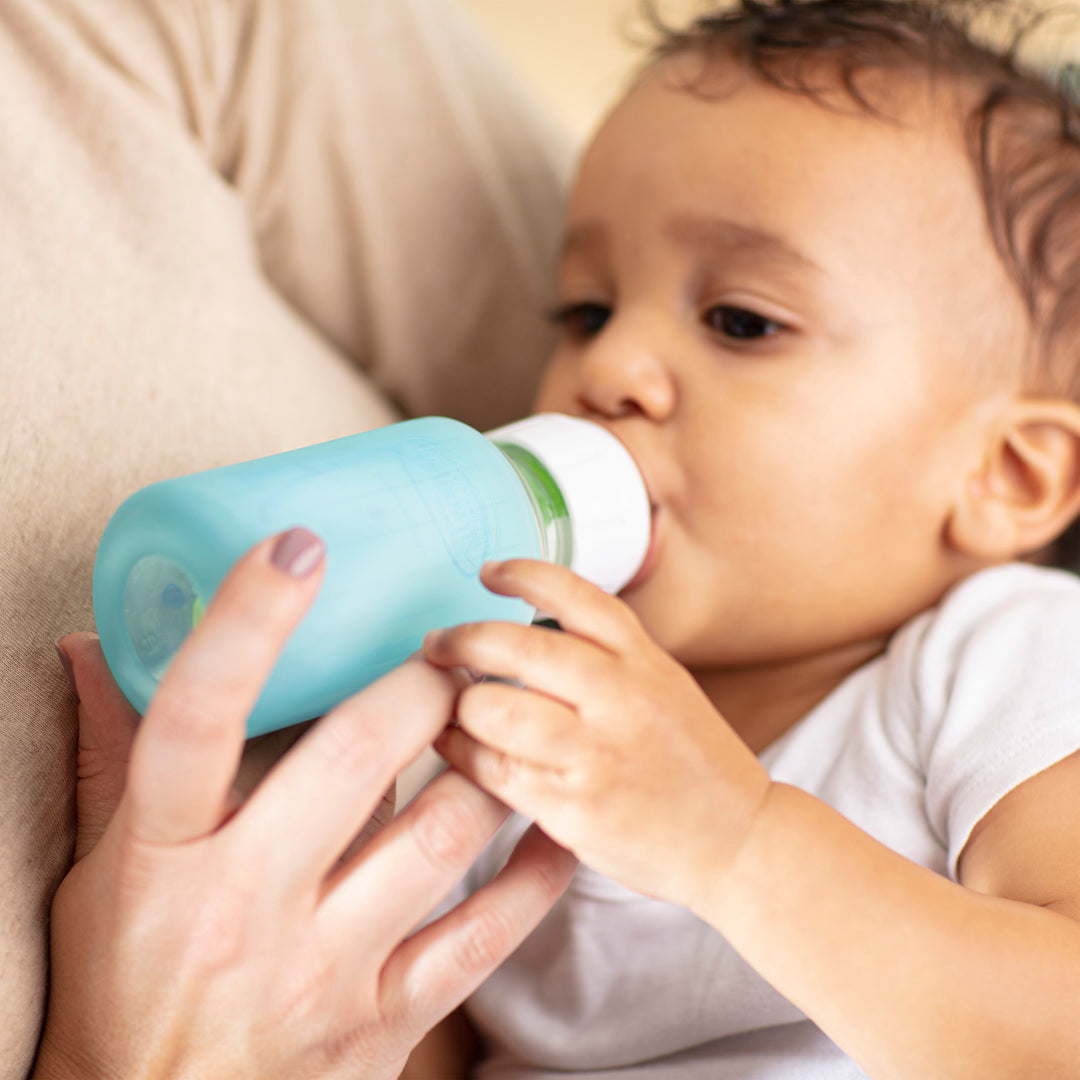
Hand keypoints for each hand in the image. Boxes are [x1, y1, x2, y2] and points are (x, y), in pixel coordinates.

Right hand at [36, 531, 575, 1079]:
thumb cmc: (122, 983)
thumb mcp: (99, 872)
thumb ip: (112, 753)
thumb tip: (91, 646)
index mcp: (164, 853)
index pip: (197, 717)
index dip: (247, 625)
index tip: (298, 547)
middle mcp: (247, 905)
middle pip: (355, 758)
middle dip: (420, 684)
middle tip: (450, 646)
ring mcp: (326, 968)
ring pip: (441, 833)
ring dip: (488, 759)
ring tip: (506, 713)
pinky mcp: (388, 1021)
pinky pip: (486, 933)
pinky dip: (536, 872)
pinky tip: (555, 823)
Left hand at [423, 559, 770, 908]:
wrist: (738, 841)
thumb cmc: (692, 762)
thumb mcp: (664, 687)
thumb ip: (606, 657)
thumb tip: (522, 632)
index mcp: (644, 660)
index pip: (576, 595)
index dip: (524, 574)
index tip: (488, 572)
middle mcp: (622, 698)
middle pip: (519, 648)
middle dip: (463, 641)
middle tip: (438, 645)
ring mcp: (597, 754)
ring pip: (495, 710)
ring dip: (458, 705)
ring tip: (451, 705)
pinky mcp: (575, 808)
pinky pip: (495, 771)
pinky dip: (464, 754)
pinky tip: (459, 747)